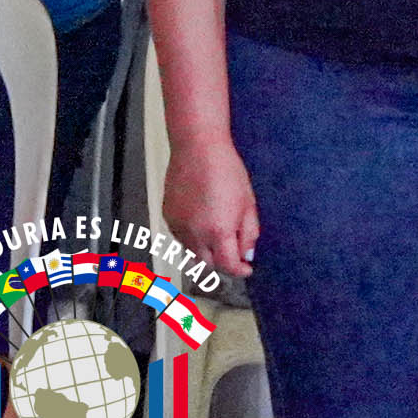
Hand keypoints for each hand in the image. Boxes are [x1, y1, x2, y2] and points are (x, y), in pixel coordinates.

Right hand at [163, 130, 258, 278]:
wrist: (197, 147)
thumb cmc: (224, 169)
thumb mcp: (248, 203)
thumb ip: (249, 234)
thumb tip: (247, 254)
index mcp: (218, 231)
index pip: (228, 267)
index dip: (240, 270)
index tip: (245, 267)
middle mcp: (195, 234)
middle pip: (207, 266)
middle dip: (222, 263)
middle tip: (231, 252)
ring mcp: (178, 226)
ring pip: (191, 254)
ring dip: (205, 252)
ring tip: (215, 233)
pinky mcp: (168, 217)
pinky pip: (180, 238)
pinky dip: (191, 238)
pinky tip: (200, 221)